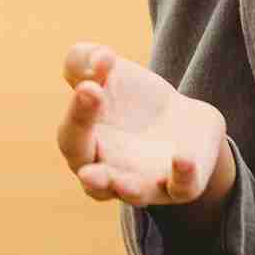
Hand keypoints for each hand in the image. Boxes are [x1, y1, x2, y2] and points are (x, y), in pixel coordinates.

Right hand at [56, 41, 230, 213]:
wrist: (181, 118)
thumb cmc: (131, 100)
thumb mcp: (105, 71)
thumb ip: (84, 59)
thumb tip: (100, 59)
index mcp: (85, 146)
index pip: (72, 136)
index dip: (78, 113)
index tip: (91, 86)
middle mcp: (110, 172)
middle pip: (94, 183)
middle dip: (93, 178)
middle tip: (88, 173)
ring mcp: (147, 182)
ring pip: (134, 196)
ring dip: (129, 191)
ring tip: (126, 184)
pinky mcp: (182, 184)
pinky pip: (182, 187)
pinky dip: (182, 177)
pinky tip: (182, 157)